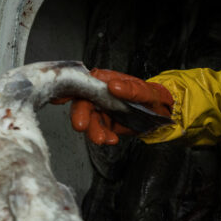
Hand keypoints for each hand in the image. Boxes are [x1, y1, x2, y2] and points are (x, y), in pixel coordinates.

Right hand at [53, 68, 174, 145]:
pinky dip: (104, 137)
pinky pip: (100, 131)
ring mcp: (101, 109)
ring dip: (93, 131)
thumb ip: (130, 89)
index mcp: (104, 80)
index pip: (82, 82)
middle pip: (82, 104)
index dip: (68, 89)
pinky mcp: (105, 123)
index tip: (59, 97)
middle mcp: (98, 94)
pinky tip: (112, 140)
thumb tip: (114, 85)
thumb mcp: (145, 92)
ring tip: (102, 139)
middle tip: (81, 126)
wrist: (160, 113)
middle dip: (80, 116)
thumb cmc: (151, 96)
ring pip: (90, 120)